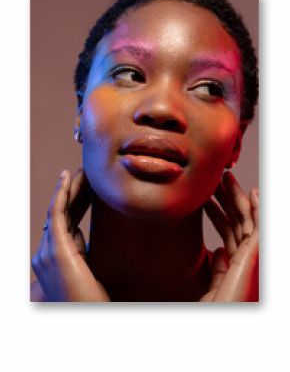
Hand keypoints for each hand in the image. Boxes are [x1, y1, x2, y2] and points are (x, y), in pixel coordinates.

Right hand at [31, 169, 109, 301]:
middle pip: (60, 213)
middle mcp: (46, 251)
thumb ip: (79, 250)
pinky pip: (56, 214)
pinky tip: (66, 179)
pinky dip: (60, 194)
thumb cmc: (88, 299)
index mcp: (55, 256)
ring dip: (69, 188)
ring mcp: (48, 250)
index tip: (87, 188)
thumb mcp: (85, 269)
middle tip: (83, 173)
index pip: (64, 221)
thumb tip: (79, 232)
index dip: (75, 203)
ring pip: (58, 209)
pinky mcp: (55, 249)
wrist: (85, 318)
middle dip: (72, 192)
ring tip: (80, 171)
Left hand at [200, 171, 258, 301]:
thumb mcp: (216, 285)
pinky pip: (261, 224)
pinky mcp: (259, 251)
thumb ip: (219, 268)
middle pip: (238, 220)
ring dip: (237, 196)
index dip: (218, 213)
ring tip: (224, 178)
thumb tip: (218, 250)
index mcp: (238, 263)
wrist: (224, 316)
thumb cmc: (220, 307)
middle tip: (215, 180)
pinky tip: (254, 192)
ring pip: (247, 217)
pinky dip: (260, 208)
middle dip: (227, 198)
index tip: (206, 199)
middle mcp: (249, 256)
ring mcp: (256, 254)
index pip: (228, 231)